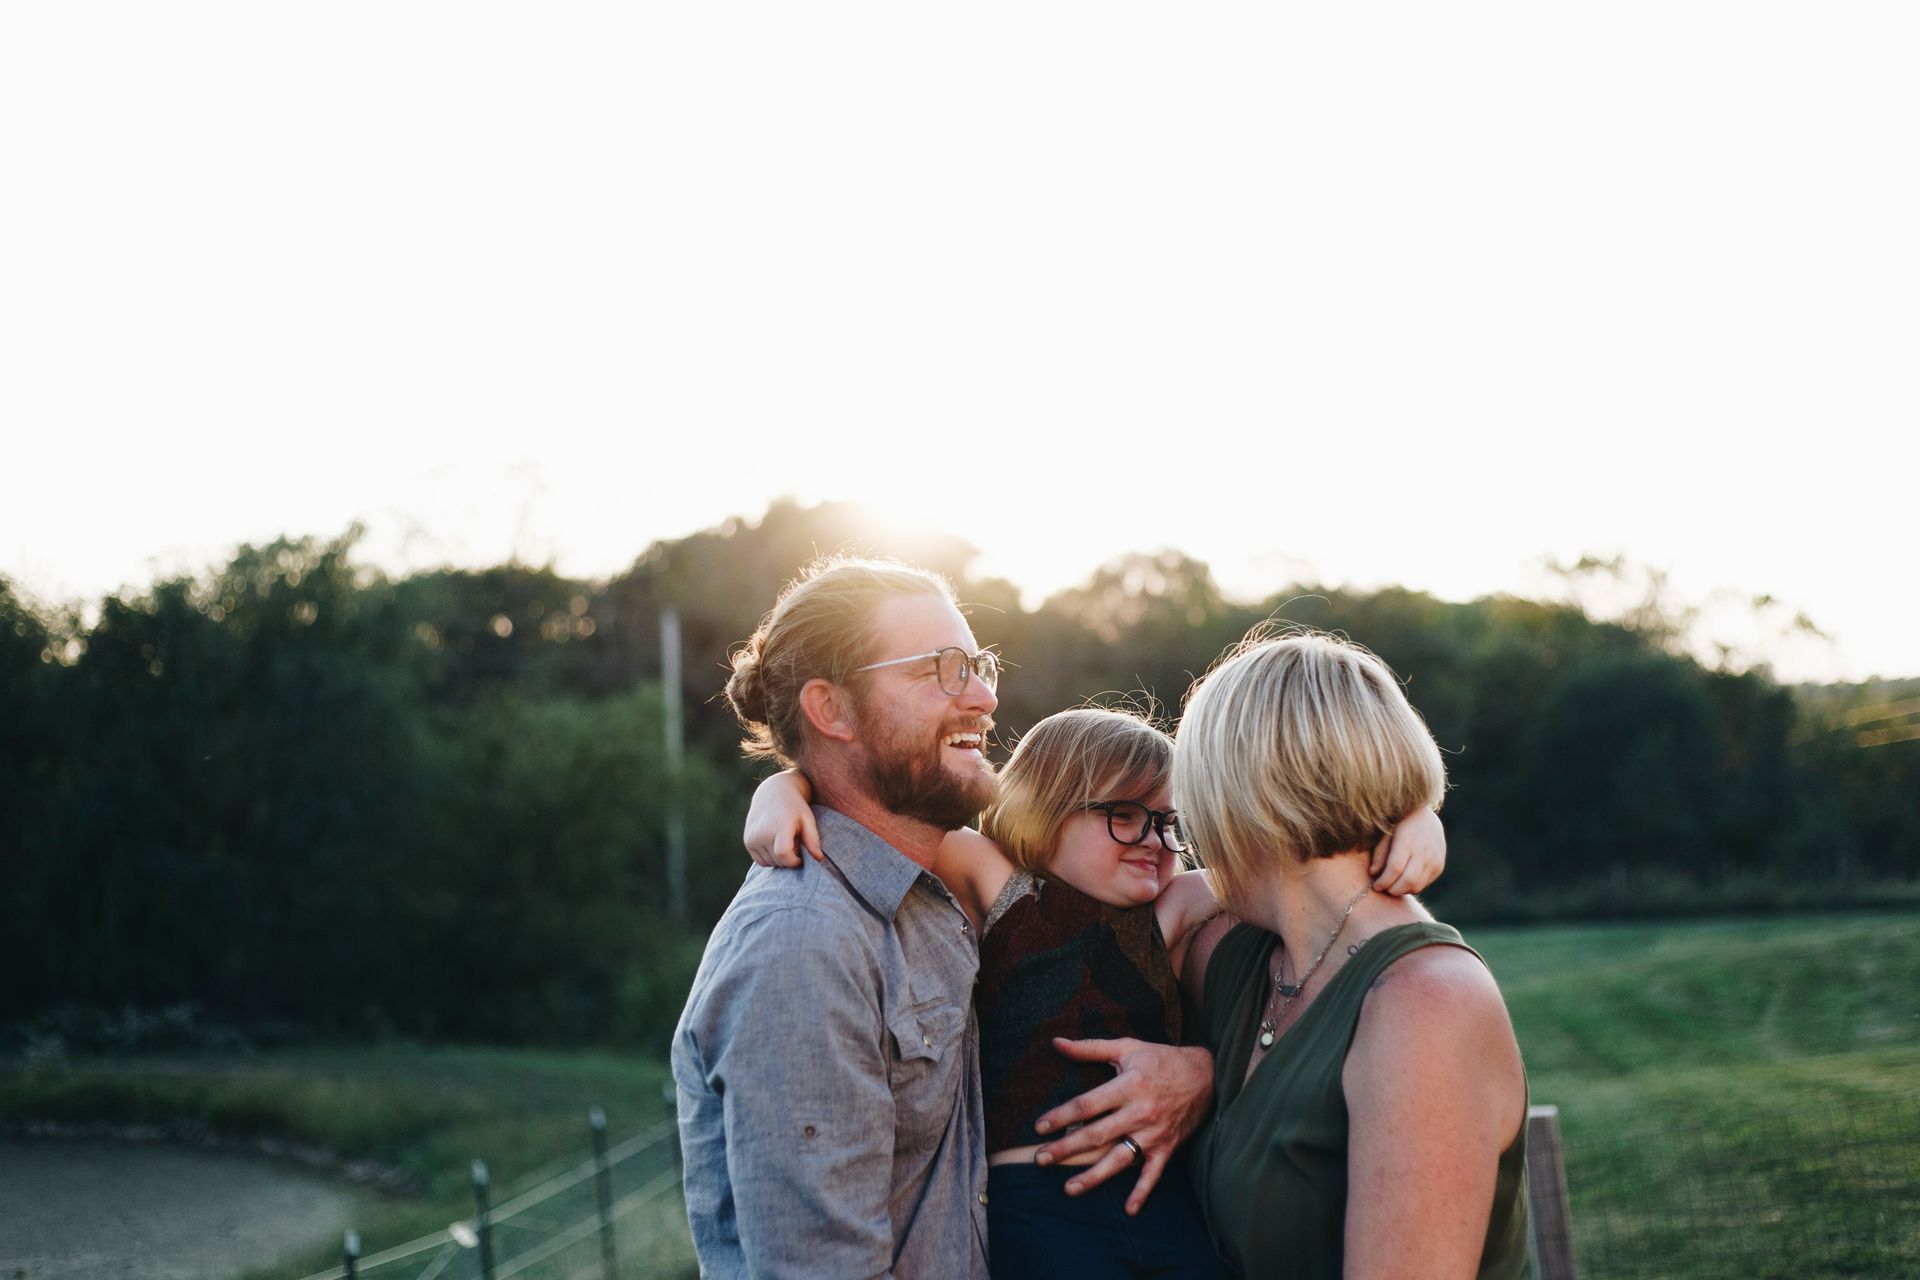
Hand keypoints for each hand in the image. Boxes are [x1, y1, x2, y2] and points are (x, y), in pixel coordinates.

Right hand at [743, 770, 820, 866]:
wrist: (772, 792)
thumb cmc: (795, 807)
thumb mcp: (807, 819)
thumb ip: (813, 840)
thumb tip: (818, 859)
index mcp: (779, 826)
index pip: (783, 855)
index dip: (795, 861)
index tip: (802, 857)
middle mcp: (762, 833)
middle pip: (778, 861)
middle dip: (790, 859)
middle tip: (795, 844)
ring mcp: (752, 838)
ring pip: (770, 863)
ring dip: (780, 859)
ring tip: (786, 841)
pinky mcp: (747, 842)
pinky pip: (761, 861)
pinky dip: (770, 858)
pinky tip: (776, 844)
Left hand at [1031, 1038, 1213, 1214]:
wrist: (1206, 1076)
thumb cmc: (1161, 1060)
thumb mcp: (1127, 1047)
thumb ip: (1090, 1048)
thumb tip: (1057, 1042)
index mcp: (1128, 1086)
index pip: (1087, 1104)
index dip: (1062, 1116)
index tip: (1040, 1127)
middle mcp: (1139, 1112)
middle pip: (1096, 1134)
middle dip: (1066, 1148)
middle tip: (1040, 1159)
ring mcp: (1153, 1133)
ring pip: (1119, 1159)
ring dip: (1093, 1176)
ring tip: (1069, 1189)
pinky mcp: (1167, 1148)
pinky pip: (1153, 1174)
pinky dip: (1143, 1192)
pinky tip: (1129, 1209)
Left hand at [1369, 806, 1445, 894]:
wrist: (1425, 818)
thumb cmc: (1399, 825)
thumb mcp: (1385, 834)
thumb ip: (1379, 854)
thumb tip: (1373, 873)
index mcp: (1407, 841)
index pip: (1395, 869)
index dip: (1384, 881)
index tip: (1376, 886)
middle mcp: (1424, 851)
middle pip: (1408, 881)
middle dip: (1393, 890)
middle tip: (1383, 888)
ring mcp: (1434, 860)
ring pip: (1417, 886)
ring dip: (1402, 890)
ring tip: (1392, 885)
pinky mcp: (1439, 866)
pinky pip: (1424, 884)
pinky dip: (1412, 886)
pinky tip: (1403, 880)